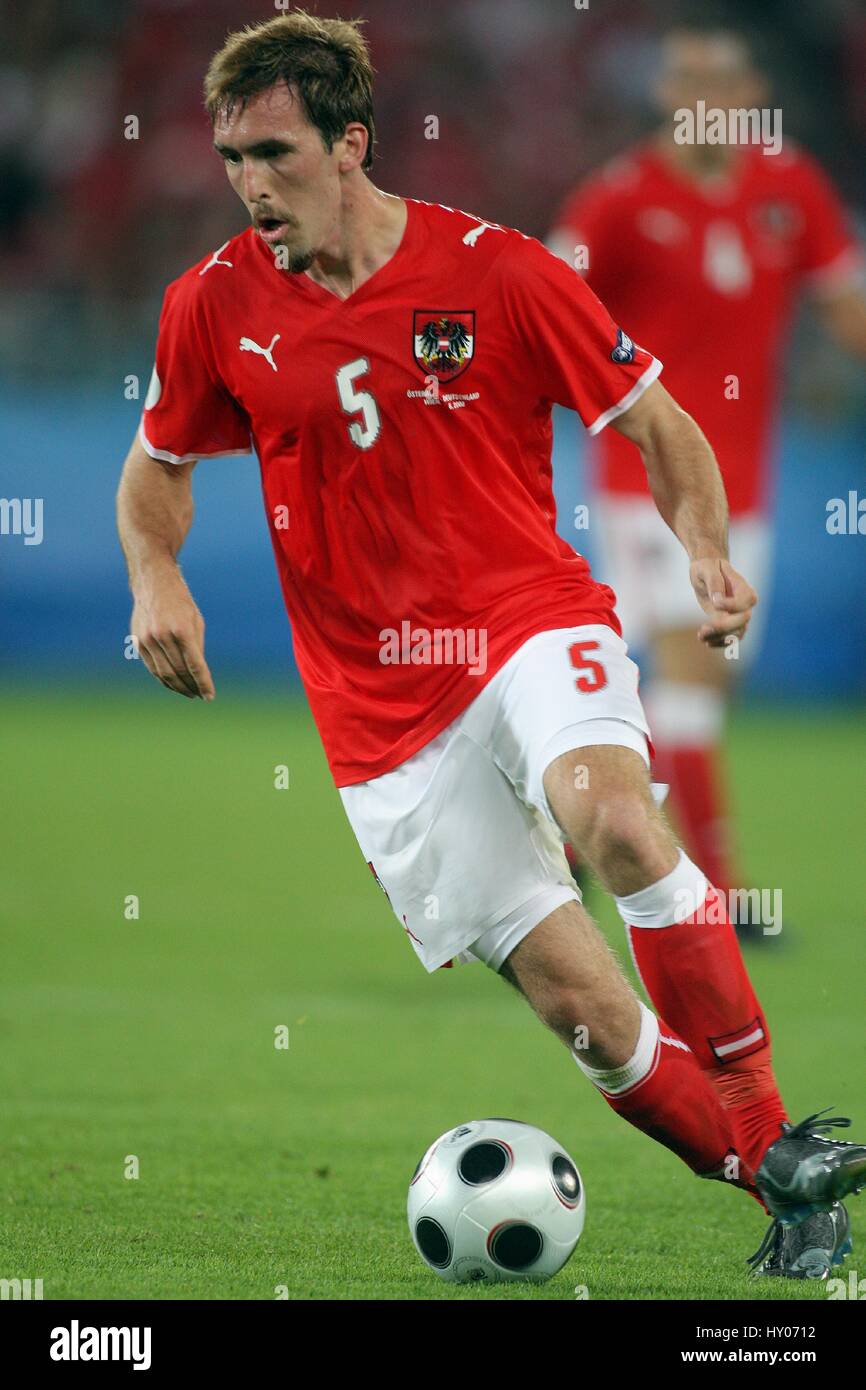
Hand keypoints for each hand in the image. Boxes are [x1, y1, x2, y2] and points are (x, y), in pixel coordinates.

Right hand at [130, 571, 214, 699]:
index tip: (209, 696)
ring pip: (163, 673)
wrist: (154, 582)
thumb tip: (198, 674)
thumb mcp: (196, 621)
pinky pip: (152, 667)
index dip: (203, 683)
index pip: (195, 665)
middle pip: (179, 672)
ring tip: (188, 692)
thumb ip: (197, 647)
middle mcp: (163, 636)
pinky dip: (162, 678)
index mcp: (182, 630)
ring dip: (177, 687)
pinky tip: (173, 683)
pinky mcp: (138, 641)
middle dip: (191, 687)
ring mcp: (148, 639)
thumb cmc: (181, 602)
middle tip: (199, 695)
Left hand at [690, 557, 756, 646]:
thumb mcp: (706, 569)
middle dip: (724, 626)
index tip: (715, 603)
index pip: (746, 600)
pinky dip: (720, 642)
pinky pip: (731, 637)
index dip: (733, 605)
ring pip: (738, 632)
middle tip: (704, 628)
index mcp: (742, 587)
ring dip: (720, 638)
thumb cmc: (707, 567)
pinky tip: (705, 641)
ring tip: (701, 637)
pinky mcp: (729, 622)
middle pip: (743, 620)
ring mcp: (738, 614)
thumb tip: (717, 599)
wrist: (706, 572)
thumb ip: (714, 582)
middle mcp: (744, 603)